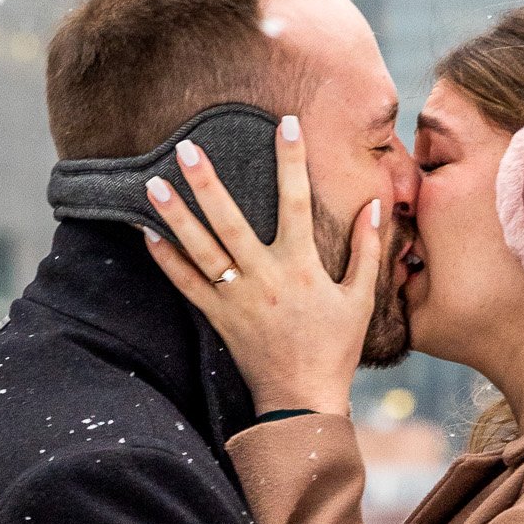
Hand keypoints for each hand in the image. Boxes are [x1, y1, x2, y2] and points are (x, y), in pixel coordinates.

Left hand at [140, 116, 379, 416]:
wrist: (302, 399)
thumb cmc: (335, 348)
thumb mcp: (360, 299)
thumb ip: (366, 250)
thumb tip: (375, 205)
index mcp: (302, 267)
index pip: (297, 202)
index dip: (292, 160)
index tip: (287, 123)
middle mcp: (265, 278)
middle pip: (231, 222)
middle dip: (209, 183)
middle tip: (187, 147)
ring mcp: (237, 299)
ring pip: (200, 250)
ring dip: (176, 216)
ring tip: (153, 184)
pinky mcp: (218, 318)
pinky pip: (187, 285)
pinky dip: (166, 261)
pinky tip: (148, 233)